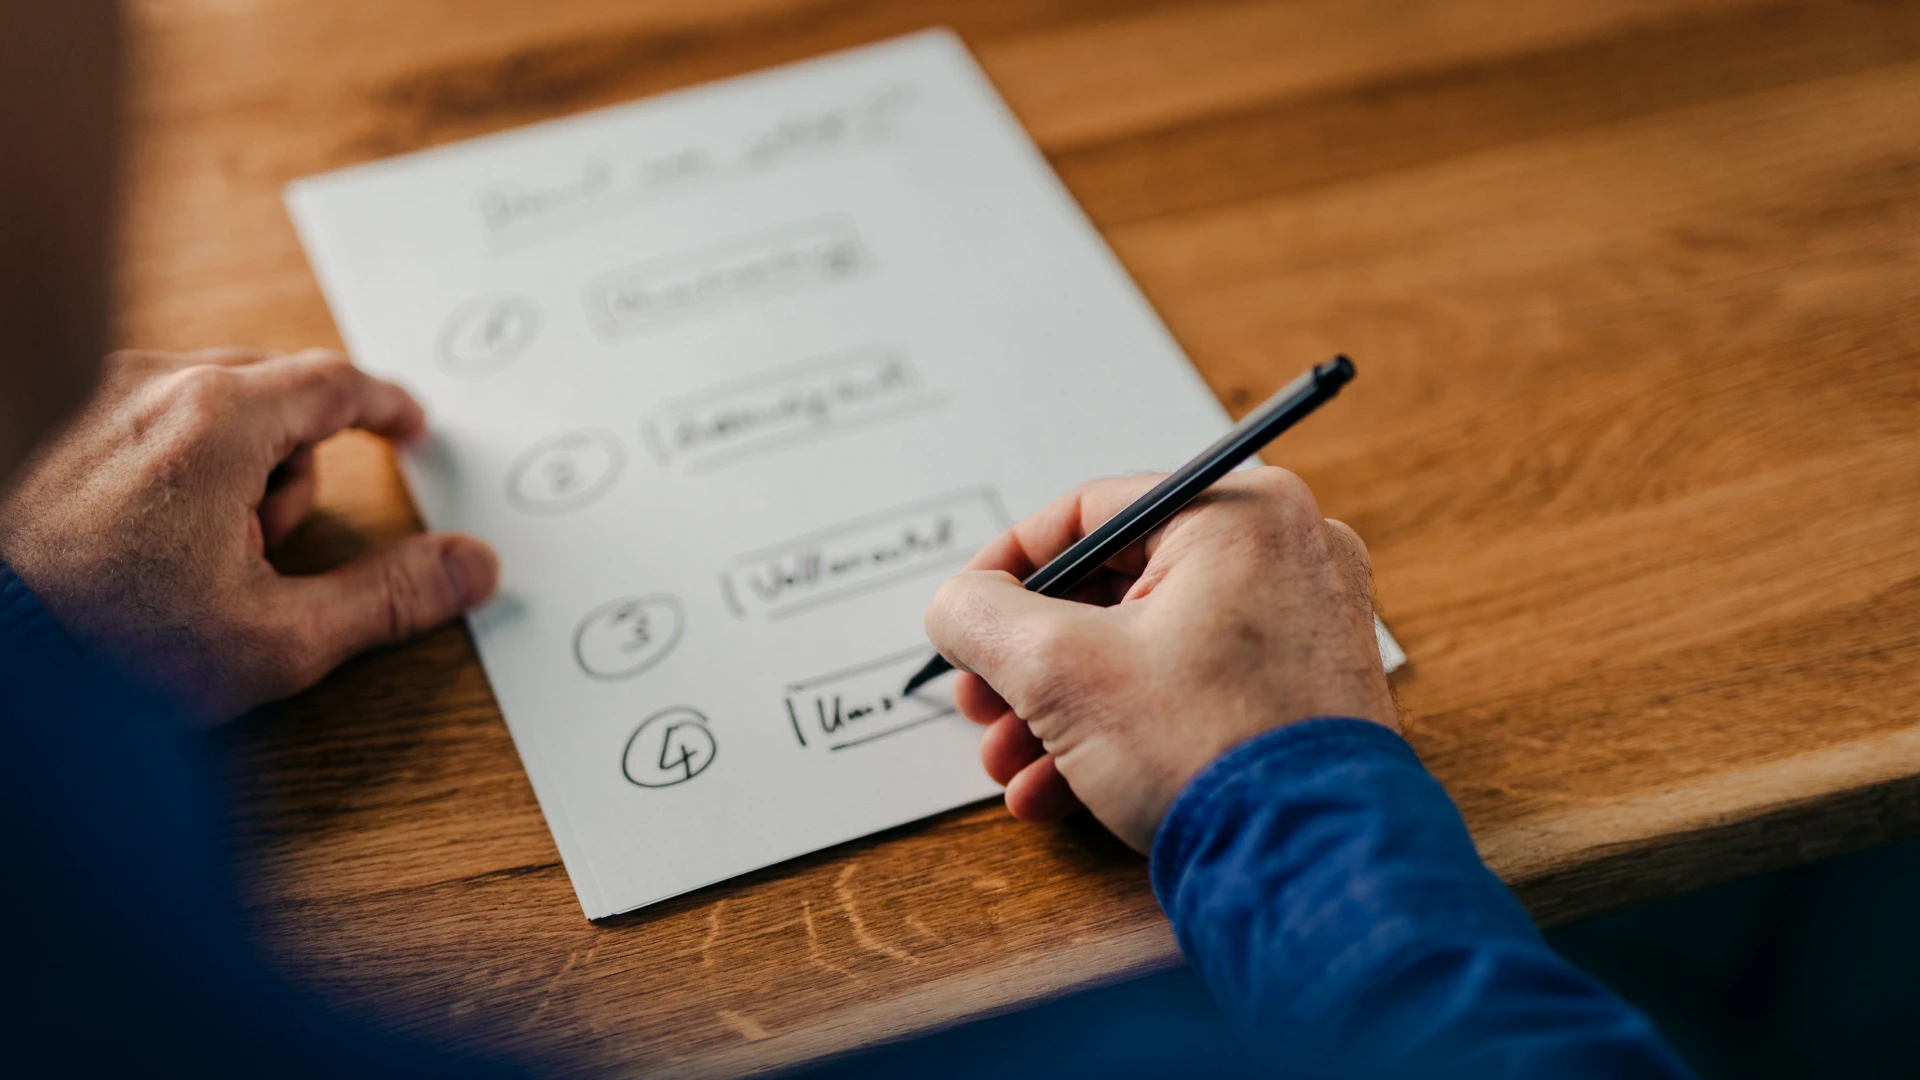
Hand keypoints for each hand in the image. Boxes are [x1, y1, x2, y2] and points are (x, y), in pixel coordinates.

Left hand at [0, 347, 498, 721]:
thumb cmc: (106, 648)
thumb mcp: (276, 638)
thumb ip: (388, 597)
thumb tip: (470, 569)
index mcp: (217, 419)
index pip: (335, 382)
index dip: (386, 408)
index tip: (409, 428)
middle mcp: (153, 385)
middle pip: (278, 394)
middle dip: (296, 466)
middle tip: (265, 550)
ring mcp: (96, 396)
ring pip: (215, 404)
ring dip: (236, 468)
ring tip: (198, 556)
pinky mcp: (60, 421)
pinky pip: (155, 414)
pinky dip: (182, 462)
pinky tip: (155, 533)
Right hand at [923, 468, 1396, 852]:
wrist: (1309, 865)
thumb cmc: (1209, 751)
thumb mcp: (1060, 672)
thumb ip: (982, 618)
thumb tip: (956, 606)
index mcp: (1239, 512)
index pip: (1089, 513)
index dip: (1007, 567)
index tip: (965, 615)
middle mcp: (1283, 552)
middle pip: (1113, 588)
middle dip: (1031, 661)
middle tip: (981, 702)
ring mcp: (1300, 623)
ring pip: (1146, 646)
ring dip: (1063, 706)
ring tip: (1012, 763)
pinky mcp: (1301, 690)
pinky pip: (1190, 686)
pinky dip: (1123, 727)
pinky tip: (1059, 789)